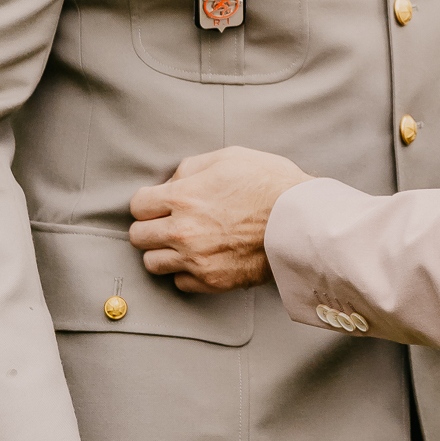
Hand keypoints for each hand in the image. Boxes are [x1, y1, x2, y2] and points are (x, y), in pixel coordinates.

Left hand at [128, 146, 310, 291]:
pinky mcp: (212, 281)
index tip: (160, 203)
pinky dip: (185, 272)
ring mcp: (196, 260)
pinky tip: (201, 258)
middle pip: (139, 237)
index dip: (149, 201)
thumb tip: (172, 183)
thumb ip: (191, 168)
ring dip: (164, 252)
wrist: (302, 221)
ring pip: (153, 264)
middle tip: (170, 222)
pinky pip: (180, 282)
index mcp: (183, 197)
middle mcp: (182, 232)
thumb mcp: (229, 158)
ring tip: (184, 243)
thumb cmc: (270, 184)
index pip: (137, 206)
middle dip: (151, 226)